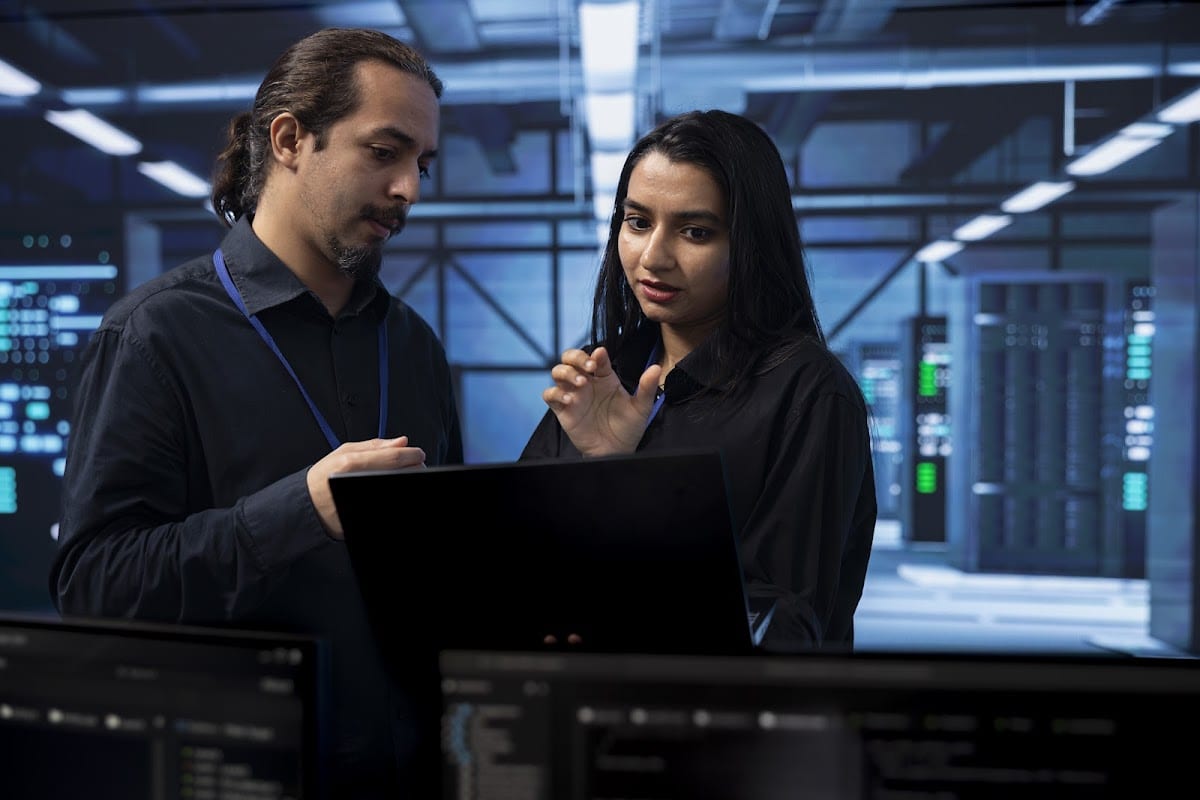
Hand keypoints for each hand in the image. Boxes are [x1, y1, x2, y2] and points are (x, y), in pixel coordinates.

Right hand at [307, 436, 425, 538]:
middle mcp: (357, 482)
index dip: (413, 455)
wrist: (308, 506)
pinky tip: (392, 489)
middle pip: (402, 475)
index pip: (395, 458)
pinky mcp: (364, 518)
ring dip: (406, 482)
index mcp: (352, 463)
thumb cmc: (324, 477)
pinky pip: (391, 506)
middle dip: (414, 469)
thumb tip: (402, 442)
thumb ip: (375, 446)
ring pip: (400, 490)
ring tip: (401, 477)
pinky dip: (395, 494)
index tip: (418, 454)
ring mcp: (361, 501)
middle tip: (412, 467)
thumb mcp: (343, 452)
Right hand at [541, 346, 661, 456]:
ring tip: (581, 383)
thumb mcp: (641, 408)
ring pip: (558, 372)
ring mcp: (573, 394)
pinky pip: (550, 395)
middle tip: (588, 366)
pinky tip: (570, 399)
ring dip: (566, 372)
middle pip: (570, 358)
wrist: (616, 451)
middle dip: (576, 357)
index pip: (596, 357)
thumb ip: (647, 388)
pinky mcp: (563, 410)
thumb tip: (657, 367)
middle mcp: (586, 382)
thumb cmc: (628, 428)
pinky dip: (555, 393)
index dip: (596, 354)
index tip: (600, 357)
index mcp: (604, 377)